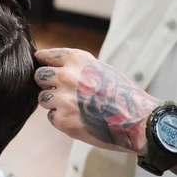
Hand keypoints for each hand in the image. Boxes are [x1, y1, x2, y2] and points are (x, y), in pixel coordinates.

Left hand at [34, 48, 161, 155]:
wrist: (137, 121)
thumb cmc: (123, 94)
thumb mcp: (101, 69)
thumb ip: (77, 67)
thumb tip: (55, 68)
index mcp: (77, 60)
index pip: (46, 56)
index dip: (43, 62)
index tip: (40, 64)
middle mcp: (67, 76)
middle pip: (39, 76)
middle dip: (46, 83)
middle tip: (60, 91)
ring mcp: (63, 99)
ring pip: (42, 98)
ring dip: (53, 103)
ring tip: (73, 107)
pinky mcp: (62, 120)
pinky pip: (51, 116)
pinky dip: (61, 119)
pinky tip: (78, 119)